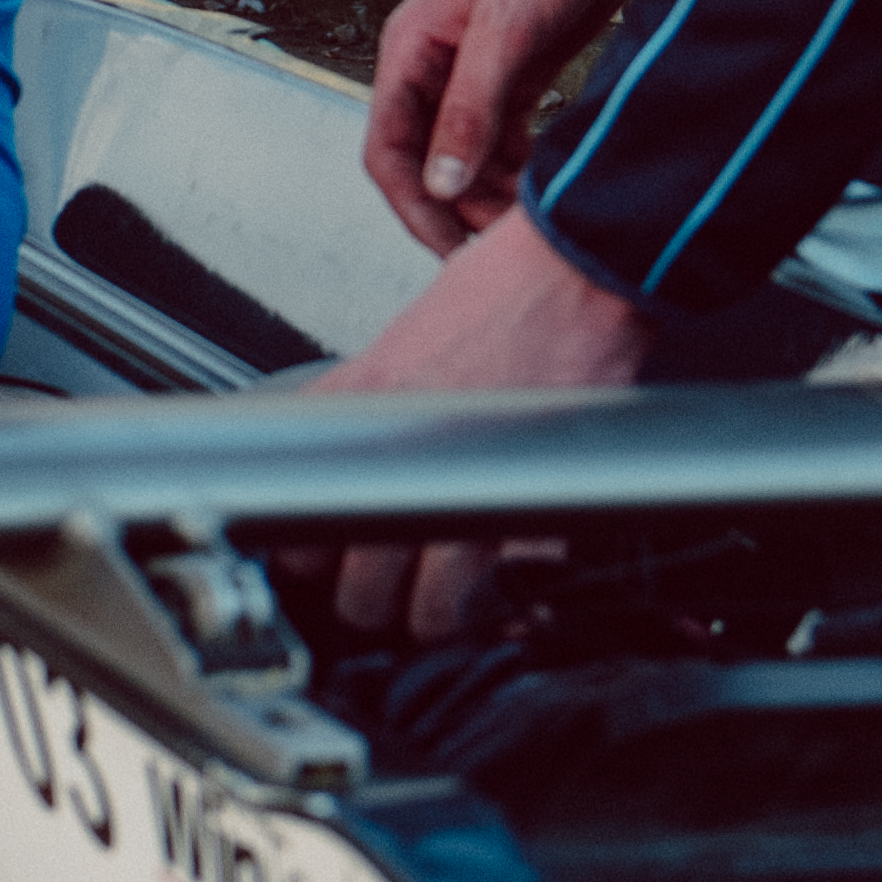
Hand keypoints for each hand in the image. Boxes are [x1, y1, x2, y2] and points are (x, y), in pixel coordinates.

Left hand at [316, 200, 651, 645]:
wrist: (578, 268)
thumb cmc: (499, 291)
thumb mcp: (398, 341)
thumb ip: (361, 407)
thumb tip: (333, 456)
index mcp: (363, 418)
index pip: (303, 538)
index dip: (313, 563)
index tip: (325, 561)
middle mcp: (410, 462)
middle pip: (362, 596)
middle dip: (372, 601)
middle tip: (386, 583)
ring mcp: (477, 491)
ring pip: (433, 614)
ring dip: (436, 614)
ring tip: (443, 593)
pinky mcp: (540, 505)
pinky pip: (512, 593)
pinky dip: (507, 601)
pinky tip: (502, 584)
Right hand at [361, 0, 694, 255]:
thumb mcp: (510, 27)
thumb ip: (472, 109)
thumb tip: (440, 185)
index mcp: (412, 49)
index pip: (388, 150)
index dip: (414, 206)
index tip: (453, 250)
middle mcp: (439, 65)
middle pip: (429, 163)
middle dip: (460, 208)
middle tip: (505, 247)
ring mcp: (484, 71)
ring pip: (472, 158)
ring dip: (494, 195)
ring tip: (533, 224)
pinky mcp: (527, 73)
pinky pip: (510, 141)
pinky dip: (524, 170)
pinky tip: (550, 188)